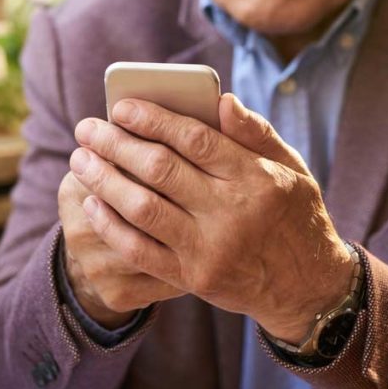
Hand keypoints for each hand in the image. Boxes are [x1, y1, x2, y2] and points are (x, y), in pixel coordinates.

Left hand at [69, 94, 352, 342]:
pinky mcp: (193, 278)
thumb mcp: (292, 168)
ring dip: (104, 181)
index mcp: (256, 177)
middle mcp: (231, 212)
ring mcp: (210, 249)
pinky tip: (92, 203)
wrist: (307, 288)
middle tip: (87, 128)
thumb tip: (220, 100)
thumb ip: (256, 133)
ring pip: (143, 208)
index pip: (195, 139)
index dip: (152, 119)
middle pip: (160, 170)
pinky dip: (111, 225)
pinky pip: (140, 250)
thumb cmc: (294, 215)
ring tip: (80, 160)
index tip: (120, 107)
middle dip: (115, 145)